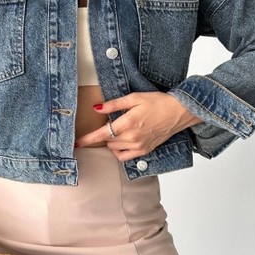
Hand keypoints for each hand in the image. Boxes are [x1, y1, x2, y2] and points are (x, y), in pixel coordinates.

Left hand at [75, 91, 202, 161]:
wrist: (178, 112)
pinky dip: (119, 151)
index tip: (76, 143)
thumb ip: (114, 104)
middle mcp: (133, 137)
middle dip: (105, 134)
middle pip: (108, 141)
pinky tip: (123, 142)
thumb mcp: (134, 98)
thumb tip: (96, 108)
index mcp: (128, 123)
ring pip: (115, 149)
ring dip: (112, 142)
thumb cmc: (158, 102)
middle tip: (112, 123)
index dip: (87, 139)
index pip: (102, 134)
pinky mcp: (145, 151)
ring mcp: (139, 146)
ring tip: (120, 130)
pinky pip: (125, 157)